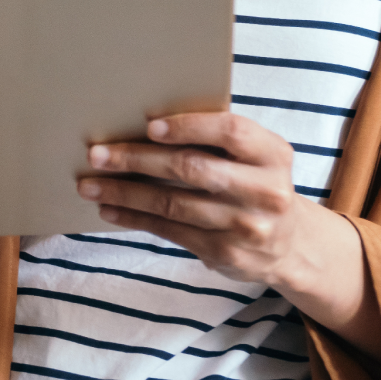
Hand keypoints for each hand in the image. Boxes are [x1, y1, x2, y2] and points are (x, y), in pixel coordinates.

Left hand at [80, 112, 380, 359]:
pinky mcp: (225, 254)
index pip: (231, 132)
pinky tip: (110, 208)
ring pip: (173, 204)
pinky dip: (134, 218)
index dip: (189, 126)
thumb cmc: (256, 185)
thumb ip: (217, 142)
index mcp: (273, 155)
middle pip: (192, 169)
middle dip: (137, 159)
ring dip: (125, 192)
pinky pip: (170, 231)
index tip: (149, 126)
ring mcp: (246, 227)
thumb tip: (143, 126)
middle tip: (96, 155)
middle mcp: (266, 191)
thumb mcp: (255, 158)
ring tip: (90, 184)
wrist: (291, 244)